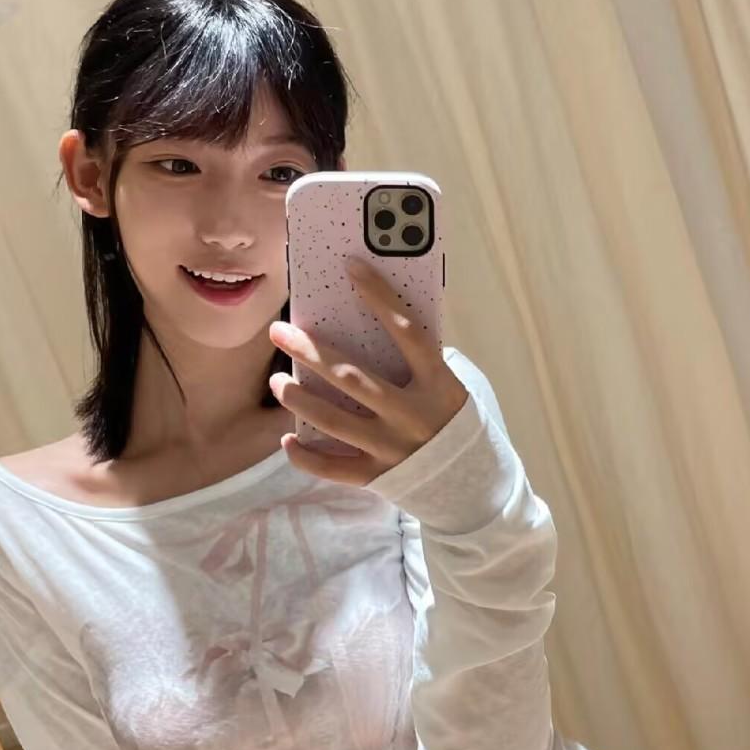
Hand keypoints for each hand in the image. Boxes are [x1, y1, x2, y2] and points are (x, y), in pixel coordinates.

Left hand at [268, 258, 468, 485]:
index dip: (380, 297)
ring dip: (298, 399)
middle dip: (310, 352)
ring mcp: (393, 449)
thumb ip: (419, 361)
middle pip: (352, 377)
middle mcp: (412, 415)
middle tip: (279, 331)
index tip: (350, 267)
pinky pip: (333, 468)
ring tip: (277, 381)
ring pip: (333, 421)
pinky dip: (305, 456)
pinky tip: (287, 438)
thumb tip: (369, 322)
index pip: (408, 332)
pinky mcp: (377, 477)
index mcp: (437, 384)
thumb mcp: (449, 386)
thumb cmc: (451, 420)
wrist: (472, 482)